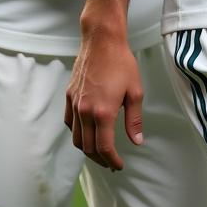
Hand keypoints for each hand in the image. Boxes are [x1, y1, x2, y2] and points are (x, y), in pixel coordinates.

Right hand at [65, 31, 142, 169]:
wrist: (102, 41)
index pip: (104, 147)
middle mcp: (85, 112)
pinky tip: (86, 133)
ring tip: (99, 152)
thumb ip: (134, 119)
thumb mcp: (135, 91)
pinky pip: (69, 124)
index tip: (118, 166)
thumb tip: (137, 141)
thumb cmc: (122, 63)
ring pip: (76, 138)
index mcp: (103, 112)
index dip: (112, 161)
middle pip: (88, 147)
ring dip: (87, 150)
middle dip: (100, 159)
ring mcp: (74, 105)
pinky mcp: (69, 97)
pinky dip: (77, 134)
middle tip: (110, 163)